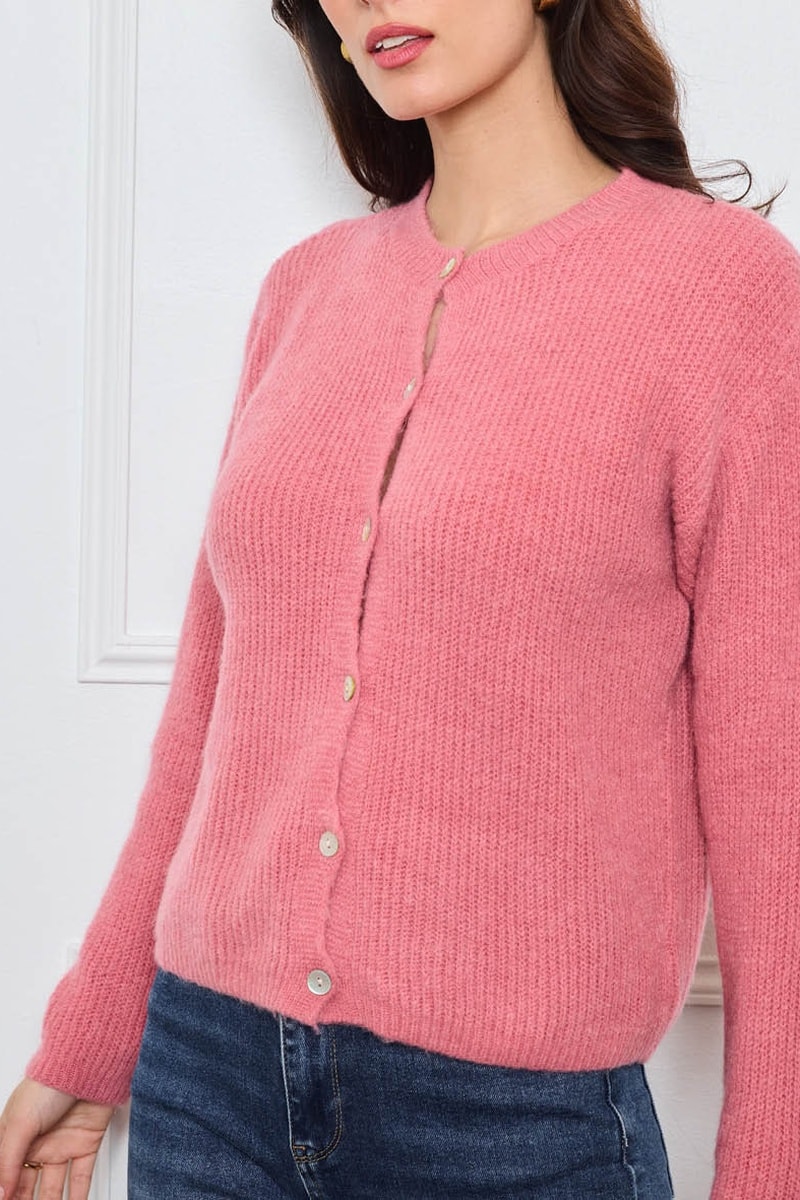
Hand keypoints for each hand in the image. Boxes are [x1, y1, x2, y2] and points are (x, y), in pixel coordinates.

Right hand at [0, 1077, 114, 1199]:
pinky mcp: (86, 1145)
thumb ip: (8, 1162)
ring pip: (53, 1186)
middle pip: (27, 1183)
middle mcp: (38, 1143)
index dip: (5, 1190)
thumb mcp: (19, 1125)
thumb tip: (1, 1194)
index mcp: (15, 1137)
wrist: (88, 1066)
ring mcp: (62, 1145)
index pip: (6, 1173)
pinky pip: (81, 1178)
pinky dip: (77, 1197)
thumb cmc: (49, 1085)